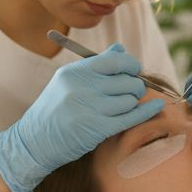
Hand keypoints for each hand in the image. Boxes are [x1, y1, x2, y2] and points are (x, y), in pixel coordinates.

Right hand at [0, 44, 164, 191]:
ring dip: (133, 103)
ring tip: (125, 106)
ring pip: (129, 100)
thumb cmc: (54, 111)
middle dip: (135, 86)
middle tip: (133, 91)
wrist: (33, 142)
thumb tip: (121, 49)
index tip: (133, 71)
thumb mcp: (67, 82)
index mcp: (74, 72)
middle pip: (126, 80)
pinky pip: (130, 117)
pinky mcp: (96, 129)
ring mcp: (88, 109)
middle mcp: (81, 87)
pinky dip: (147, 111)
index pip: (114, 60)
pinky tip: (158, 107)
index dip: (130, 64)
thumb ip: (96, 65)